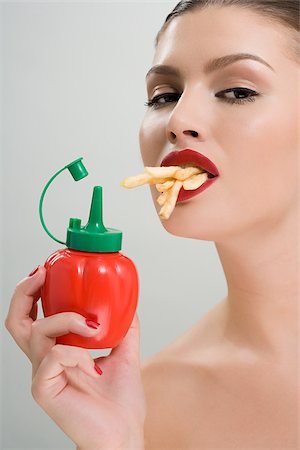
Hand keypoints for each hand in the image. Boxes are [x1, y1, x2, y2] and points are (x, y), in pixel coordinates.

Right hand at [5, 266, 145, 449]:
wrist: (123, 434)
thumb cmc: (119, 401)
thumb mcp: (125, 354)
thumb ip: (124, 329)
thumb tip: (129, 304)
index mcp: (58, 350)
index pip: (33, 316)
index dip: (33, 292)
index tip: (47, 271)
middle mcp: (45, 359)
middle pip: (16, 320)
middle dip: (25, 292)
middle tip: (42, 274)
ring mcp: (43, 374)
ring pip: (36, 331)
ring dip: (65, 318)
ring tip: (91, 324)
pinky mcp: (45, 389)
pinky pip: (53, 356)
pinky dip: (75, 351)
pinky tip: (93, 363)